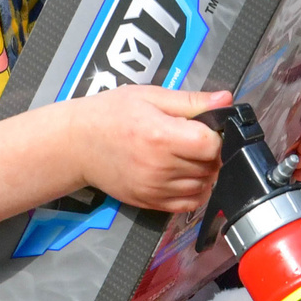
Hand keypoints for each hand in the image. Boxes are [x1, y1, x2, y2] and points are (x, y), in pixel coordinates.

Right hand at [74, 86, 227, 211]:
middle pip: (211, 166)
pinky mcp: (150, 202)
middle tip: (194, 140)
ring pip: (204, 186)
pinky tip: (184, 175)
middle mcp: (160, 167)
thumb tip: (225, 100)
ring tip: (186, 155)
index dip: (216, 136)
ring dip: (204, 172)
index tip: (206, 129)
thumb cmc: (109, 115)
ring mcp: (155, 188)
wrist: (76, 144)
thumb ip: (190, 101)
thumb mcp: (149, 97)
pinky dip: (195, 191)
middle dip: (211, 153)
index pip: (211, 145)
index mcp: (161, 136)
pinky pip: (189, 204)